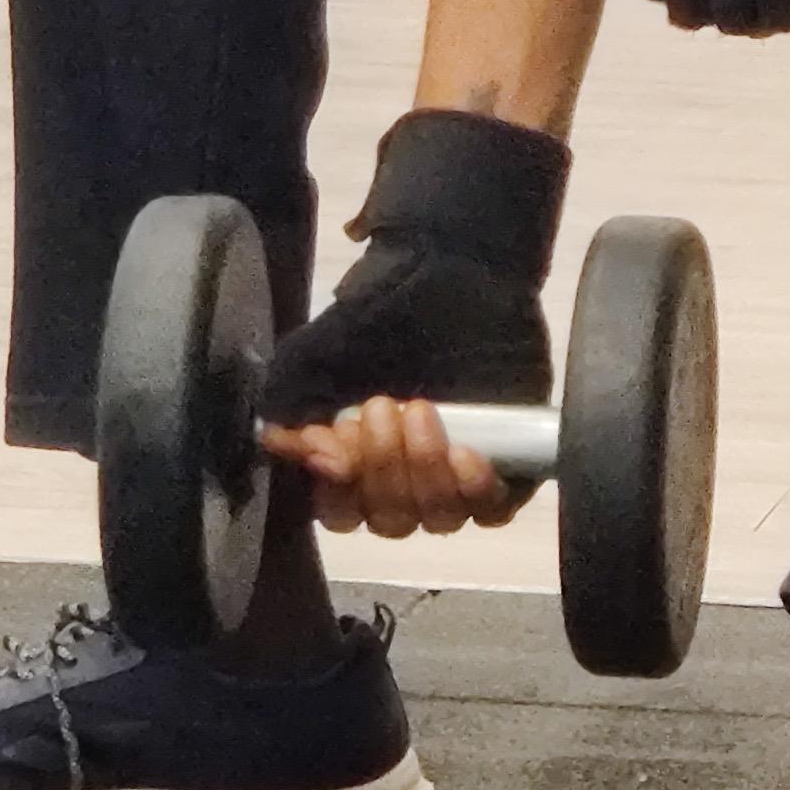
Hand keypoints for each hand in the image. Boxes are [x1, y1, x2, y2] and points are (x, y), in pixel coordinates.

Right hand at [252, 112, 562, 537]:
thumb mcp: (323, 352)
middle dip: (381, 469)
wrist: (455, 269)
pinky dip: (476, 491)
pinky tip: (467, 454)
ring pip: (437, 518)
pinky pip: (493, 509)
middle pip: (389, 520)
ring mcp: (455, 475)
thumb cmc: (386, 313)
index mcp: (357, 462)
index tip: (337, 450)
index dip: (336, 492)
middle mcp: (405, 478)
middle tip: (382, 406)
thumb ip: (292, 399)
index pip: (339, 511)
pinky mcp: (506, 463)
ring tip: (421, 413)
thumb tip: (284, 445)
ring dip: (425, 474)